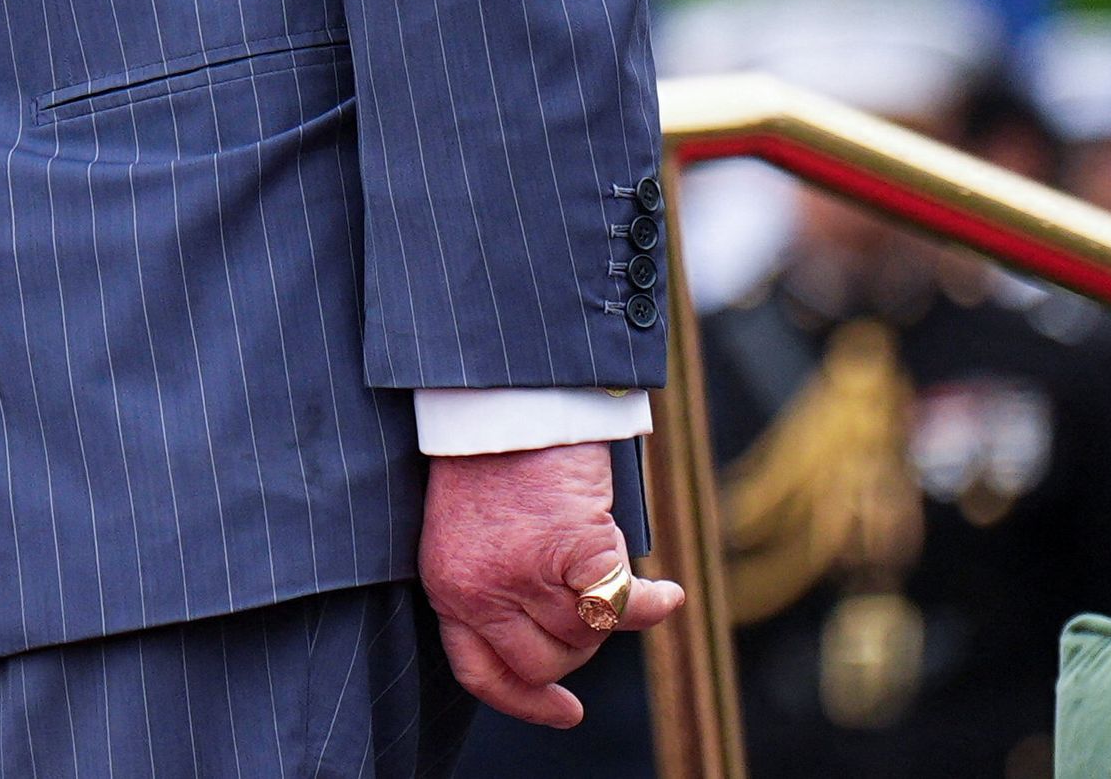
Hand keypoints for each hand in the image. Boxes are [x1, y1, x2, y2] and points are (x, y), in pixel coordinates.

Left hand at [419, 444, 686, 726]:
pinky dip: (652, 602)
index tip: (565, 713)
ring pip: (587, 636)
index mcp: (446, 586)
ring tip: (595, 557)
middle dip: (574, 641)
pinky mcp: (572, 547)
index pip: (480, 672)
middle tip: (582, 597)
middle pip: (545, 663)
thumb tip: (551, 657)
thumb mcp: (469, 533)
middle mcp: (478, 589)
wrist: (503, 398)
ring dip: (604, 609)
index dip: (525, 702)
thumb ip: (493, 589)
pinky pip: (623, 604)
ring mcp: (524, 572)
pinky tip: (664, 592)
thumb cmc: (491, 459)